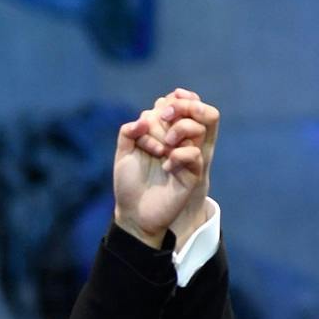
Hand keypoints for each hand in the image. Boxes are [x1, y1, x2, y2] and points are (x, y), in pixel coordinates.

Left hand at [113, 88, 218, 246]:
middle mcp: (177, 141)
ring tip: (159, 149)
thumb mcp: (123, 153)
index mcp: (161, 132)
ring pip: (196, 127)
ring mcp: (186, 155)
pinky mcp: (193, 173)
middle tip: (148, 136)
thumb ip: (128, 132)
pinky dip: (178, 156)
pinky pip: (194, 154)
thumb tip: (144, 118)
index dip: (162, 107)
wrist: (134, 213)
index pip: (171, 104)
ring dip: (176, 131)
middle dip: (166, 116)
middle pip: (186, 110)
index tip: (142, 127)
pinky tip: (165, 167)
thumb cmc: (129, 184)